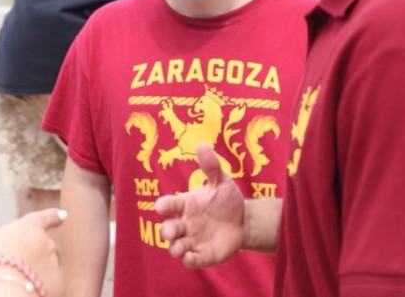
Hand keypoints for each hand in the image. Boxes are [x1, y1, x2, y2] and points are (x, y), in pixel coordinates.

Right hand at [0, 209, 65, 296]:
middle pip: (43, 246)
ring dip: (37, 271)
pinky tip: (26, 291)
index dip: (53, 216)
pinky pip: (51, 283)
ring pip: (48, 265)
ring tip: (18, 282)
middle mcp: (46, 242)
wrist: (5, 294)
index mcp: (29, 227)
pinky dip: (42, 287)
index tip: (63, 215)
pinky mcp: (59, 284)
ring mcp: (55, 263)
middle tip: (14, 268)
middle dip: (33, 255)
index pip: (45, 217)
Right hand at [155, 144, 244, 268]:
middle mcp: (185, 223)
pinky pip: (191, 260)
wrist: (243, 221)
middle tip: (171, 231)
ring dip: (175, 249)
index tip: (161, 207)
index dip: (163, 206)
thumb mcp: (220, 181)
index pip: (169, 204)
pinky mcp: (202, 254)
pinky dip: (189, 260)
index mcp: (185, 204)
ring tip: (180, 249)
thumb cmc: (226, 199)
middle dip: (167, 230)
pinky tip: (191, 258)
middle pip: (168, 228)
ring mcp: (192, 240)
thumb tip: (201, 144)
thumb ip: (210, 166)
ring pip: (176, 247)